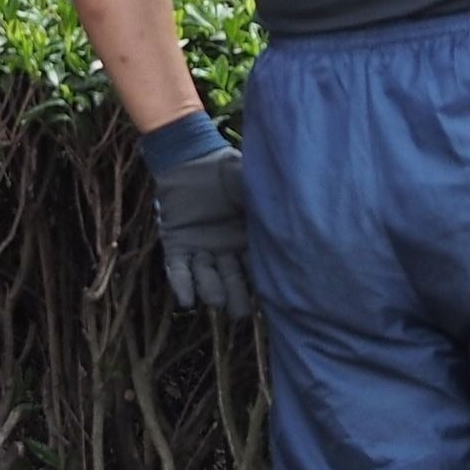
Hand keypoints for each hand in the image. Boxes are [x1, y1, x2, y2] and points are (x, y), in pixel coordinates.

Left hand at [148, 138, 254, 317]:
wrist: (191, 157)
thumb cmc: (227, 170)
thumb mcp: (252, 185)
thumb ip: (267, 201)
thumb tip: (292, 212)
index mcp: (247, 240)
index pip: (256, 268)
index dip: (262, 283)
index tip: (270, 298)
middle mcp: (225, 252)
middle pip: (232, 281)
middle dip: (236, 298)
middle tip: (240, 313)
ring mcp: (201, 251)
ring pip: (207, 278)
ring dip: (211, 291)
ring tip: (217, 301)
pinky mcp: (176, 246)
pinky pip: (178, 270)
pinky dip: (181, 284)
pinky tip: (185, 300)